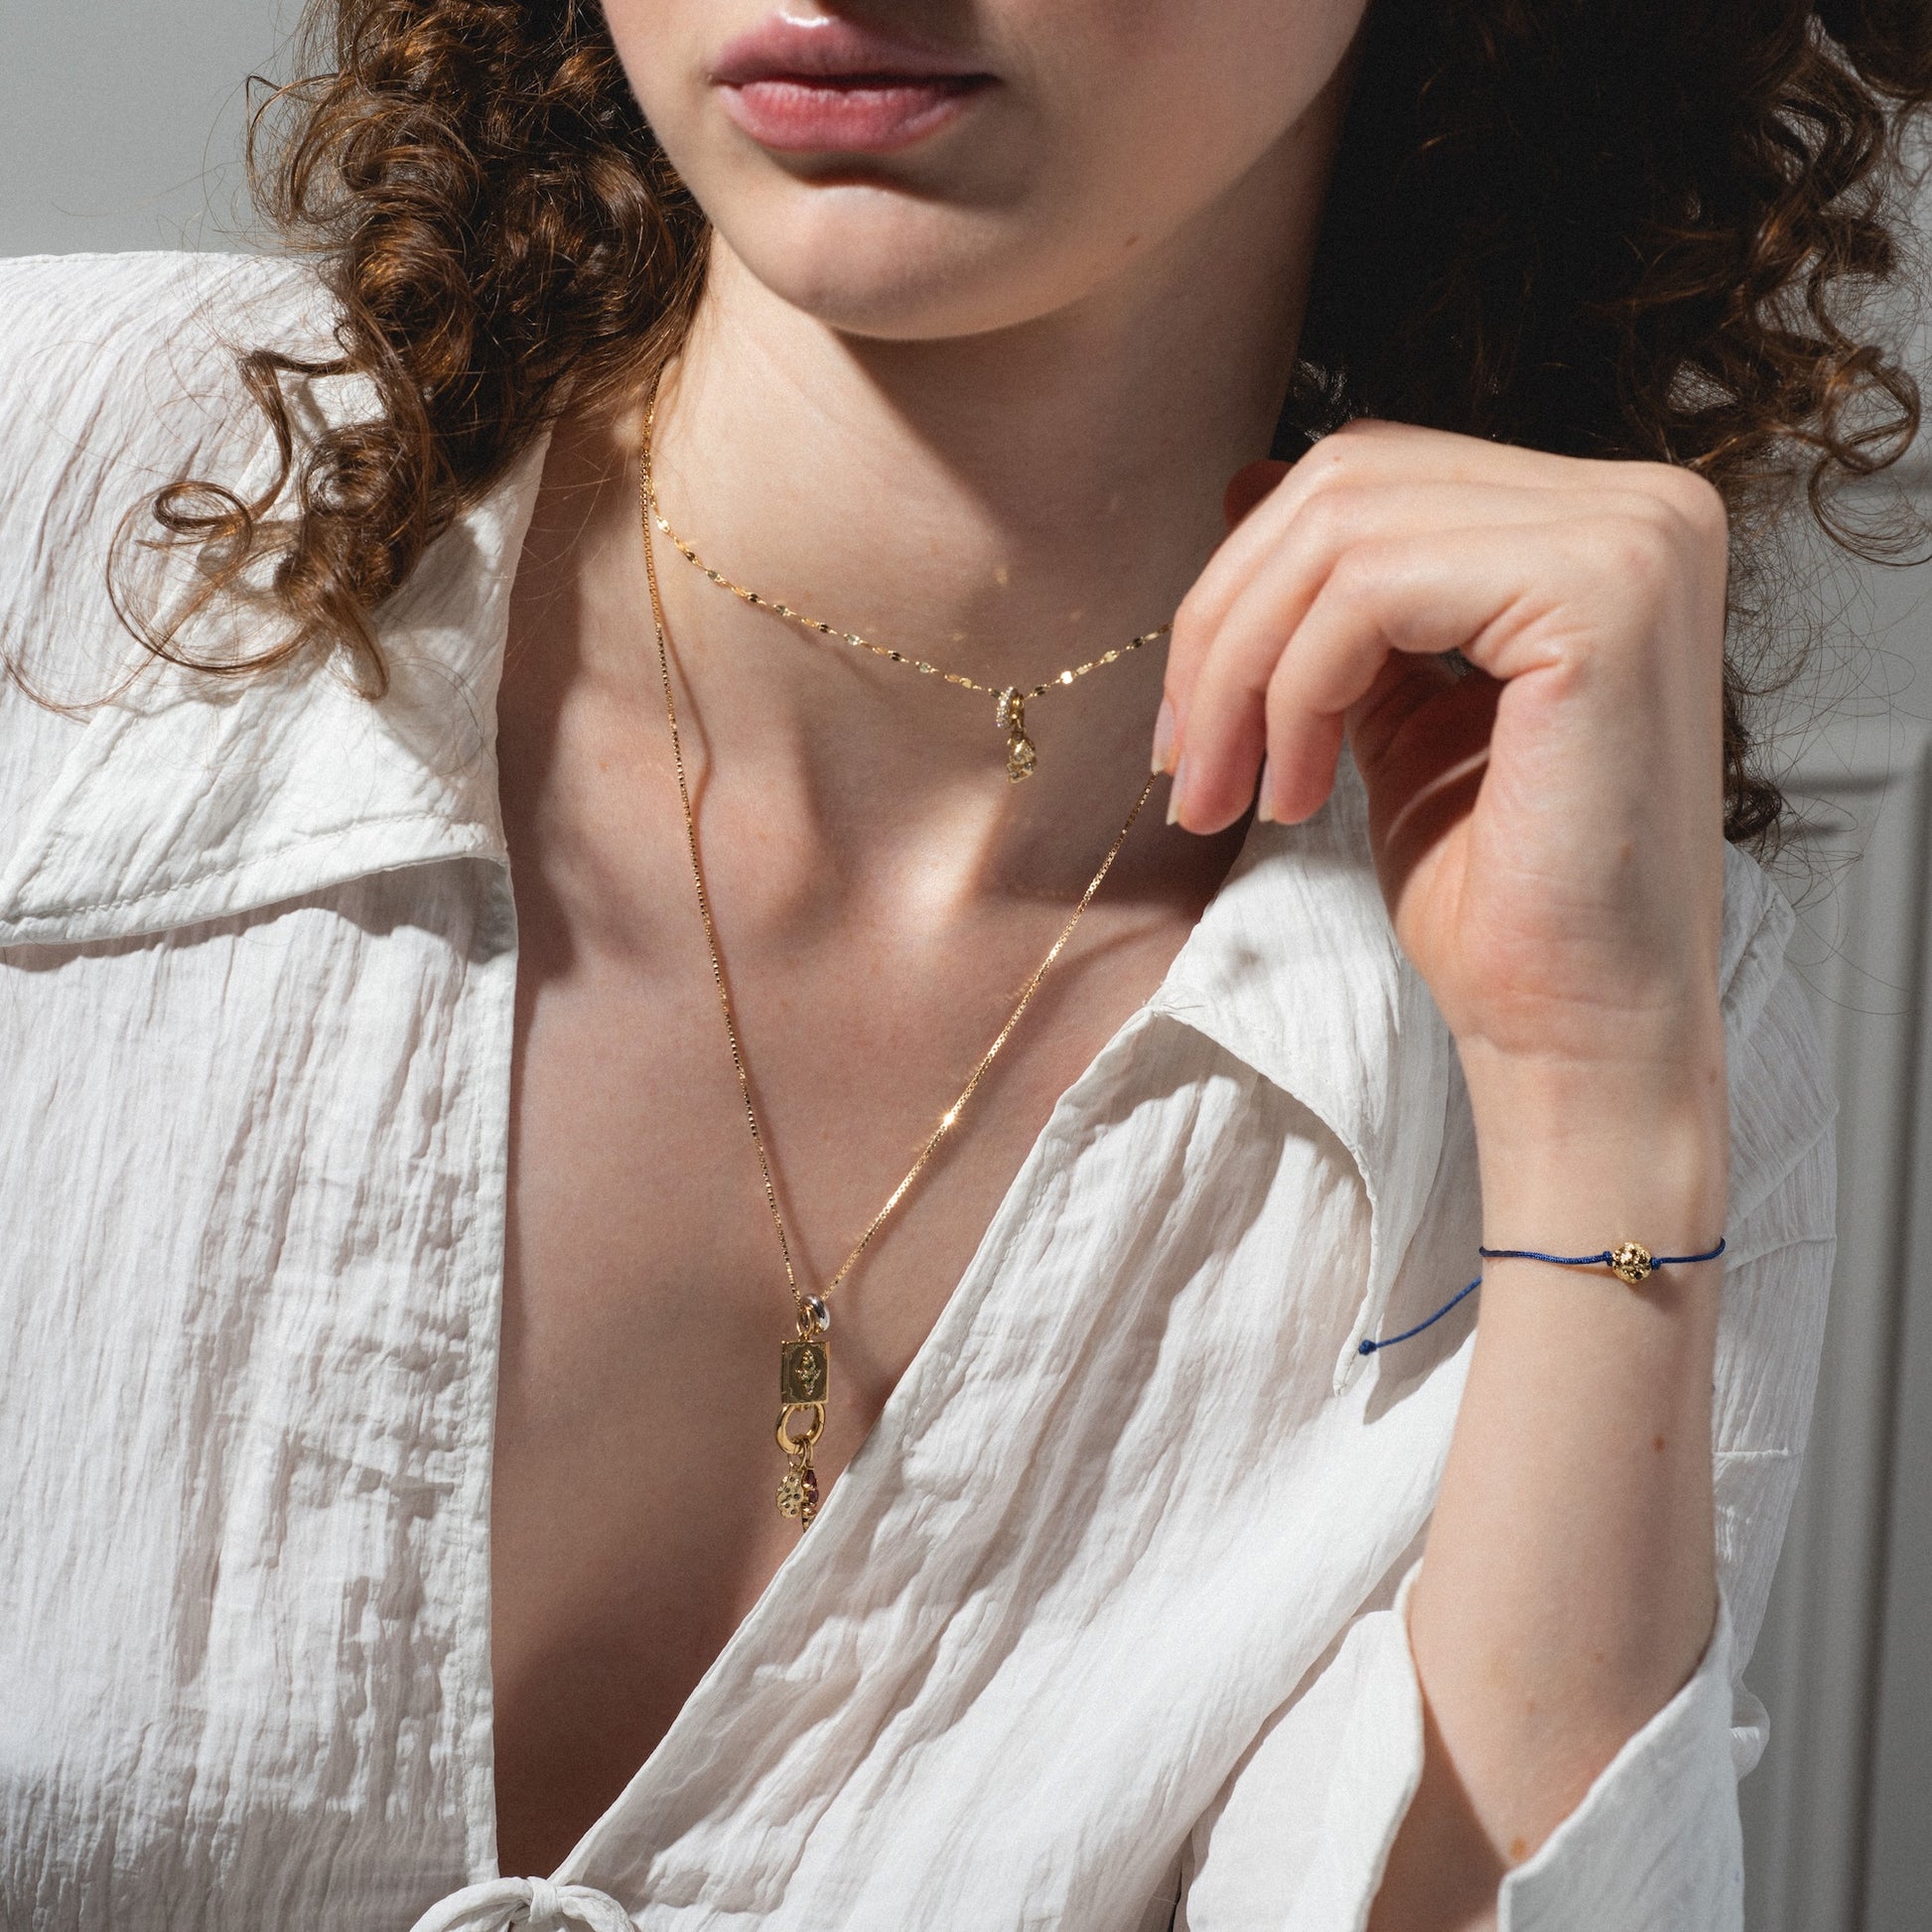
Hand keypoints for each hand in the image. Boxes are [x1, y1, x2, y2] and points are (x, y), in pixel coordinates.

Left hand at [1158, 420, 1730, 1146]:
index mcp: (1600, 523)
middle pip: (1346, 483)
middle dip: (1226, 624)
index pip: (1373, 479)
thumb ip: (1342, 603)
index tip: (1190, 723)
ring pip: (1342, 531)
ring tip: (1229, 794)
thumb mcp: (1395, 714)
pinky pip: (1373, 590)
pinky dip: (1297, 691)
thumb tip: (1246, 486)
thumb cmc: (1496, 899)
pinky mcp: (1604, 591)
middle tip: (1186, 764)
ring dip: (1244, 671)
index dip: (1248, 584)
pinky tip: (1296, 797)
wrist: (1577, 1030)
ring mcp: (1633, 536)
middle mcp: (1641, 504)